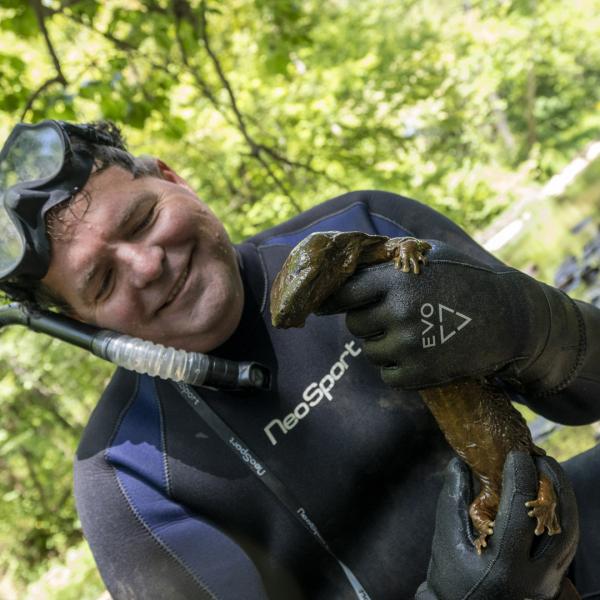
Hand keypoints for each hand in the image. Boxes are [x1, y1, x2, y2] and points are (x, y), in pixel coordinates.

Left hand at [319, 240, 581, 391]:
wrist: (511, 319)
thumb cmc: (467, 279)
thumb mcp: (431, 255)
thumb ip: (390, 257)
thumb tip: (348, 257)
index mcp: (396, 280)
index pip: (344, 294)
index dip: (330, 301)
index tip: (321, 307)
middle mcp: (398, 312)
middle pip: (354, 324)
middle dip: (366, 320)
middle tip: (390, 316)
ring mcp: (408, 345)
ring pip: (369, 350)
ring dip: (381, 343)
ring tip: (411, 333)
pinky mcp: (419, 374)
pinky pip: (386, 374)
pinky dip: (395, 367)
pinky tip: (417, 353)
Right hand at [415, 452, 579, 599]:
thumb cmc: (451, 576)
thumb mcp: (446, 537)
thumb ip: (453, 497)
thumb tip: (459, 462)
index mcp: (503, 563)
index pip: (520, 509)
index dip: (520, 476)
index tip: (516, 453)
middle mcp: (533, 575)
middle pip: (558, 523)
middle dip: (554, 484)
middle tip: (541, 458)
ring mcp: (548, 581)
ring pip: (569, 533)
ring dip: (563, 498)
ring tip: (548, 473)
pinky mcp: (554, 581)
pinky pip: (567, 543)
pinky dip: (563, 515)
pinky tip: (550, 498)